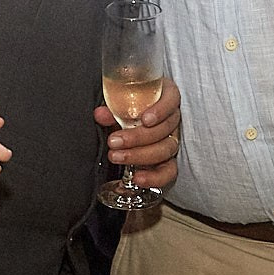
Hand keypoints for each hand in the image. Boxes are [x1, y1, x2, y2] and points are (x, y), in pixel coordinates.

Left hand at [96, 75, 181, 190]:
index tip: (145, 119)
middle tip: (115, 141)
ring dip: (140, 155)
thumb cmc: (128, 107)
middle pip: (165, 128)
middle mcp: (172, 118)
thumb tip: (100, 114)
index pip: (171, 99)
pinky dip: (154, 177)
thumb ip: (113, 109)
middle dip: (138, 137)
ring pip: (166, 149)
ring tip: (117, 157)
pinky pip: (169, 171)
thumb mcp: (120, 104)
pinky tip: (137, 178)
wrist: (130, 122)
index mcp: (164, 97)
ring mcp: (172, 140)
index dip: (161, 110)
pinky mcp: (169, 160)